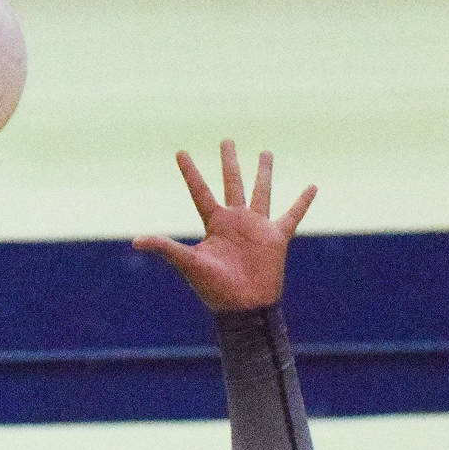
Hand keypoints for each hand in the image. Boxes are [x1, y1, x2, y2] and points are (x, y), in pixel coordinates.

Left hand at [132, 140, 315, 312]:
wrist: (244, 308)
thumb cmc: (215, 289)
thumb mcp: (189, 264)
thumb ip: (166, 248)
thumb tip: (135, 241)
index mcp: (215, 223)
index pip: (199, 191)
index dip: (190, 172)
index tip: (180, 152)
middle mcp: (235, 221)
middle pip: (231, 183)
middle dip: (228, 162)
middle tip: (226, 140)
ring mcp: (256, 227)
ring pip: (260, 192)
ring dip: (263, 172)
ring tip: (265, 152)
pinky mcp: (276, 237)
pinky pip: (292, 215)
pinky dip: (303, 202)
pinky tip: (313, 186)